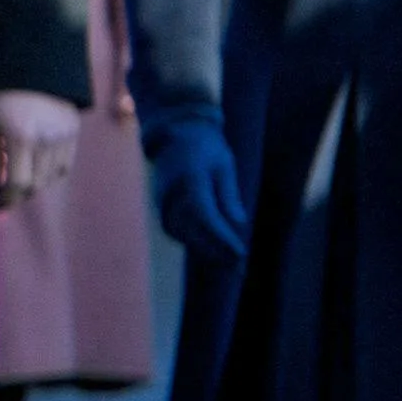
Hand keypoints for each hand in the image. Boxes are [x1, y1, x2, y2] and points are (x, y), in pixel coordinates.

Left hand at [0, 88, 79, 211]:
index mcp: (22, 136)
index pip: (19, 183)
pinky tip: (35, 170)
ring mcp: (65, 135)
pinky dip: (50, 174)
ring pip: (52, 177)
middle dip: (19, 194)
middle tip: (4, 196)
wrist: (33, 62)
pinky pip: (65, 165)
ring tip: (17, 179)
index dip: (8, 199)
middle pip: (36, 184)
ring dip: (35, 185)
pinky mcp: (73, 130)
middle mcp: (48, 138)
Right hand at [147, 114, 248, 264]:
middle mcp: (171, 192)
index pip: (206, 215)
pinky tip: (211, 250)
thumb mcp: (224, 164)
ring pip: (183, 234)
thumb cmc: (205, 147)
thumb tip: (239, 222)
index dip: (222, 236)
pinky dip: (193, 241)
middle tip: (239, 265)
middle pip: (193, 229)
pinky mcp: (160, 207)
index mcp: (190, 177)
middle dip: (216, 250)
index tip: (240, 252)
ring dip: (204, 250)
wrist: (174, 135)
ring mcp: (162, 200)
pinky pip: (176, 230)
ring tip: (228, 263)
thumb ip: (229, 194)